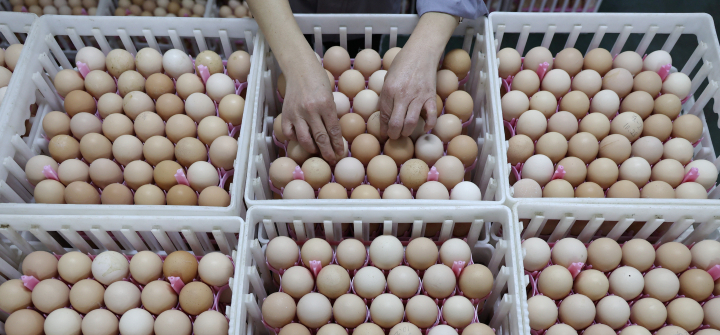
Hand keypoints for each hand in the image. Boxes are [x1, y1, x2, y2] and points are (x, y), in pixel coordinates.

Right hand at [245, 0, 344, 163]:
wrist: (300, 69)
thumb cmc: (319, 81)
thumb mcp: (330, 96)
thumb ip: (330, 114)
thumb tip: (333, 135)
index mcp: (326, 105)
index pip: (333, 131)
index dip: (338, 145)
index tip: (341, 154)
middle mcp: (311, 110)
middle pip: (321, 138)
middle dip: (327, 152)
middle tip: (332, 160)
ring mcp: (297, 113)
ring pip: (305, 139)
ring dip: (312, 149)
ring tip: (318, 153)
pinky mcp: (286, 114)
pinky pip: (290, 133)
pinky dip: (295, 139)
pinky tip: (301, 141)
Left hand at [379, 48, 438, 140]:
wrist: (422, 51)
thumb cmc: (402, 62)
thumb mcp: (388, 77)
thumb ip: (386, 96)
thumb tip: (385, 115)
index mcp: (389, 90)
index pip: (384, 116)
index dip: (383, 128)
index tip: (384, 133)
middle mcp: (402, 95)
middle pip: (396, 124)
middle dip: (394, 135)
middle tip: (394, 136)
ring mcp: (418, 96)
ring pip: (411, 123)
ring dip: (407, 132)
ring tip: (405, 133)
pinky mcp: (430, 96)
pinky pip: (431, 115)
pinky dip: (429, 125)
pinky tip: (425, 128)